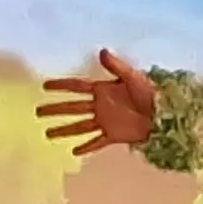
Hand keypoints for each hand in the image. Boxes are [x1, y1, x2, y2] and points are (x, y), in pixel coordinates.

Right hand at [34, 49, 157, 157]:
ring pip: (79, 126)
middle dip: (56, 109)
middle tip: (38, 112)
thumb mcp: (133, 77)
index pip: (77, 87)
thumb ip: (116, 66)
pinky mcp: (113, 135)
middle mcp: (100, 105)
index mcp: (103, 89)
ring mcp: (105, 121)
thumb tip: (102, 51)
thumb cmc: (150, 93)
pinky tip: (74, 152)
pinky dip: (86, 147)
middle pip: (72, 108)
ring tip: (48, 134)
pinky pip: (96, 142)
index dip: (61, 86)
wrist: (164, 114)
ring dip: (64, 130)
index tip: (45, 86)